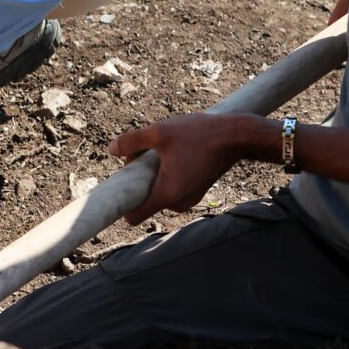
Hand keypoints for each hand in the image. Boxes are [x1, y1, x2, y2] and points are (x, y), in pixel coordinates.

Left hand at [109, 113, 268, 224]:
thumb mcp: (160, 131)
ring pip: (159, 193)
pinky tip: (176, 153)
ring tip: (164, 151)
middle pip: (146, 201)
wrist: (236, 136)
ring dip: (154, 176)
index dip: (122, 204)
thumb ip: (132, 141)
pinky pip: (172, 188)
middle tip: (146, 154)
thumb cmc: (199, 134)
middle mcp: (178, 203)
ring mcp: (189, 199)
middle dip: (140, 180)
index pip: (134, 217)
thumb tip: (111, 149)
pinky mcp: (196, 191)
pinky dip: (168, 174)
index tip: (120, 183)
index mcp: (167, 194)